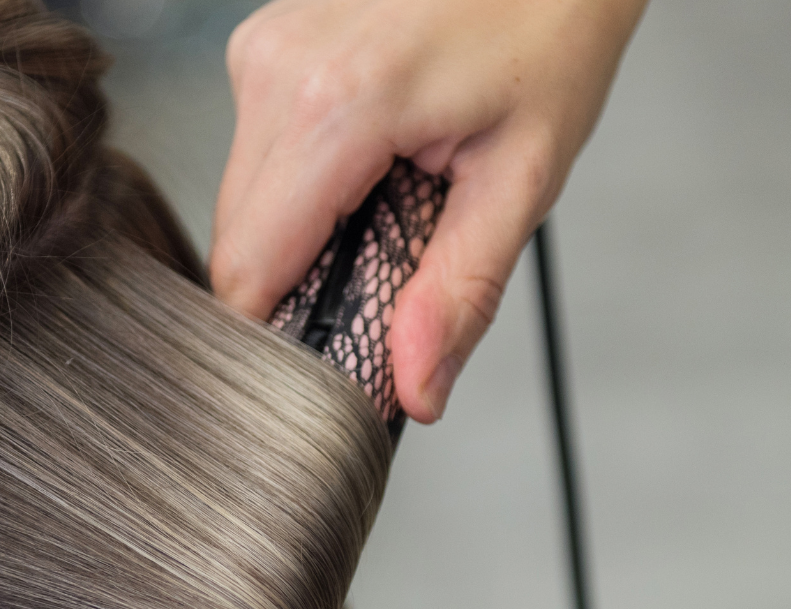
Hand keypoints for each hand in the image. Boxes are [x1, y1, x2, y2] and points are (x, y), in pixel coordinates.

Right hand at [212, 0, 645, 421]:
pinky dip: (309, 178)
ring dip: (307, 227)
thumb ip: (460, 294)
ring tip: (393, 193)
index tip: (333, 358)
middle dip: (304, 280)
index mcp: (336, 107)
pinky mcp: (263, 40)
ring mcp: (261, 47)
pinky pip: (259, 151)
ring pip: (244, 200)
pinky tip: (375, 153)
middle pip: (239, 243)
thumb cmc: (551, 27)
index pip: (249, 273)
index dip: (281, 336)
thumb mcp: (523, 176)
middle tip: (391, 265)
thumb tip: (414, 390)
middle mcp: (275, 70)